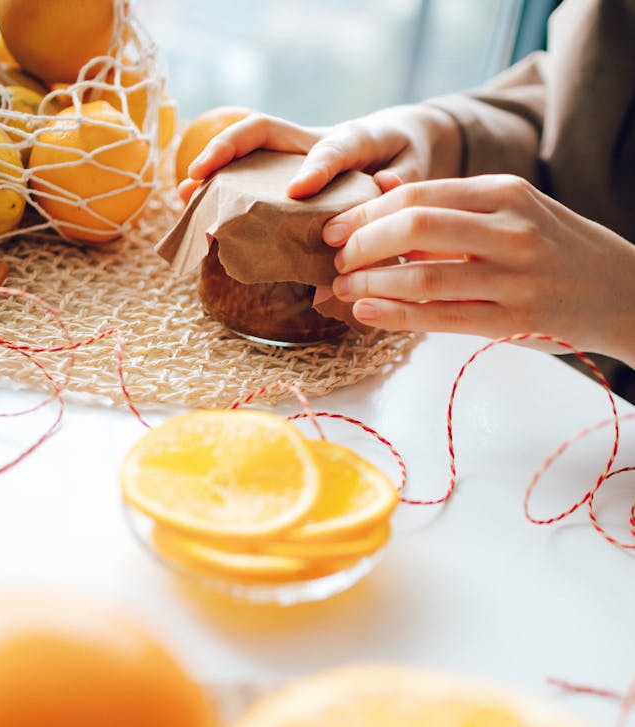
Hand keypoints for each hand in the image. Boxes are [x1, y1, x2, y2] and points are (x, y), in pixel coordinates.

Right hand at [178, 104, 460, 202]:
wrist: (399, 140)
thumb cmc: (407, 155)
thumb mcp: (419, 166)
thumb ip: (408, 178)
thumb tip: (388, 187)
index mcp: (355, 139)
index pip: (332, 148)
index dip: (317, 168)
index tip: (298, 191)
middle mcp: (314, 141)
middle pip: (264, 131)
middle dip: (228, 150)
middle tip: (199, 177)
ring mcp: (292, 156)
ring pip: (246, 152)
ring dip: (212, 172)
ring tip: (184, 197)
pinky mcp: (281, 172)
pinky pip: (245, 175)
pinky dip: (219, 191)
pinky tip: (197, 212)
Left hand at [326, 174, 634, 366]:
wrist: (621, 292)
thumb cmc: (556, 251)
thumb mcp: (514, 212)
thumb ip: (454, 207)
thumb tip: (381, 198)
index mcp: (504, 193)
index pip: (419, 195)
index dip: (365, 213)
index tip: (333, 228)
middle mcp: (509, 230)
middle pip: (414, 226)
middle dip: (360, 243)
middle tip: (332, 259)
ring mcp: (513, 277)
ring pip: (423, 275)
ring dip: (370, 283)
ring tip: (342, 290)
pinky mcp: (512, 320)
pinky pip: (440, 317)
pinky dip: (395, 315)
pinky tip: (366, 312)